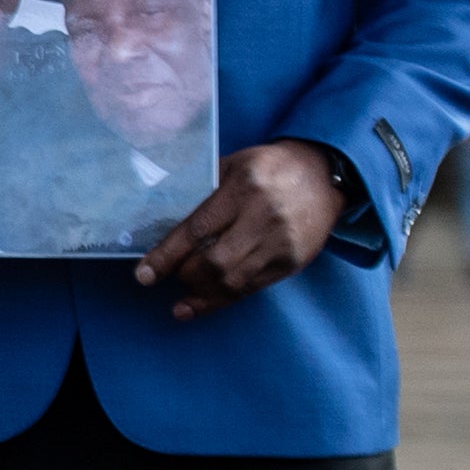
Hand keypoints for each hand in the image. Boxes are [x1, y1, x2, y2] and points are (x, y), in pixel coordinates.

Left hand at [141, 140, 344, 319]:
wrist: (324, 175)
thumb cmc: (269, 168)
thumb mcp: (233, 165)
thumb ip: (201, 189)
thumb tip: (158, 215)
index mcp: (244, 189)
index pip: (198, 230)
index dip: (167, 255)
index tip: (145, 274)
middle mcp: (264, 218)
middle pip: (215, 261)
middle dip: (183, 275)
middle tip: (162, 276)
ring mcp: (281, 243)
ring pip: (233, 281)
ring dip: (200, 294)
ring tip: (179, 302)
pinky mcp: (292, 262)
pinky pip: (252, 288)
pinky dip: (223, 300)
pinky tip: (200, 305)